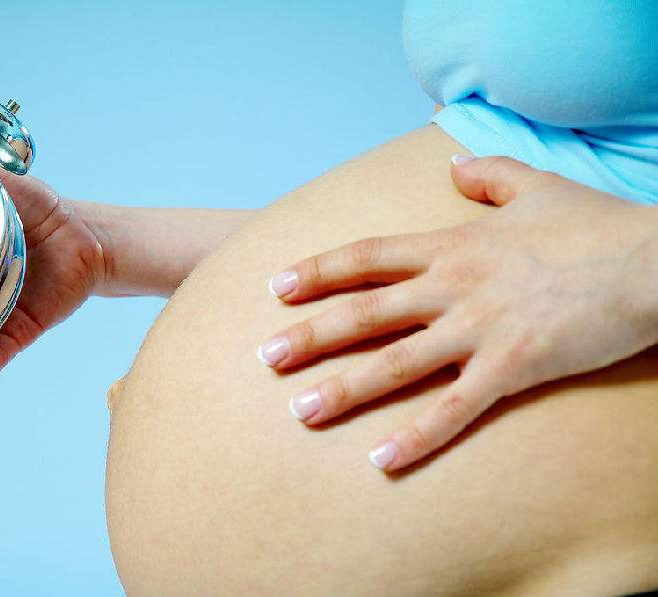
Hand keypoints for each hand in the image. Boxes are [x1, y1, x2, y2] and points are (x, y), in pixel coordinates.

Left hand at [258, 155, 657, 470]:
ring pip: (395, 362)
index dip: (317, 271)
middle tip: (263, 359)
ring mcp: (479, 328)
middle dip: (308, 335)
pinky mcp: (513, 367)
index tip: (275, 286)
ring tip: (300, 413)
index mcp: (452, 243)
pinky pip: (454, 409)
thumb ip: (488, 173)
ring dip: (343, 389)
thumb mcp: (536, 185)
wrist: (655, 260)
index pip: (367, 256)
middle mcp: (453, 285)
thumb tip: (453, 163)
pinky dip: (416, 437)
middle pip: (364, 312)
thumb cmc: (596, 225)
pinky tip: (381, 462)